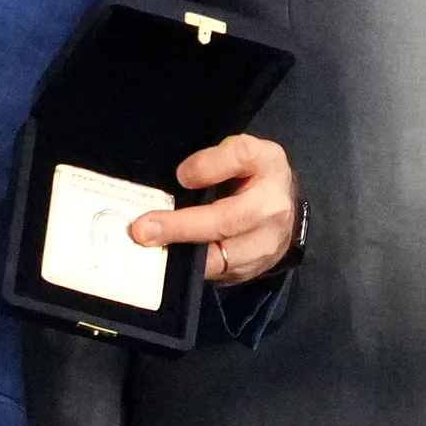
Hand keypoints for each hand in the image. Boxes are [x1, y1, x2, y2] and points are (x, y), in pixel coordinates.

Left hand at [139, 133, 301, 287]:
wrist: (282, 212)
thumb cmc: (252, 176)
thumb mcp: (238, 152)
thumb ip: (214, 158)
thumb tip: (183, 179)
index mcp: (268, 164)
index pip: (241, 156)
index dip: (208, 166)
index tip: (181, 176)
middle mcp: (272, 207)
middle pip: (227, 220)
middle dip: (181, 227)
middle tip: (143, 230)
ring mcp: (266, 245)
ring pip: (221, 257)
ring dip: (182, 255)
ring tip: (150, 248)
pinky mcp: (253, 270)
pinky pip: (217, 273)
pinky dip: (190, 269)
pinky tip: (168, 259)